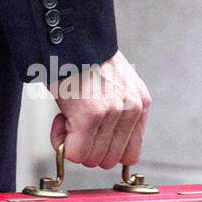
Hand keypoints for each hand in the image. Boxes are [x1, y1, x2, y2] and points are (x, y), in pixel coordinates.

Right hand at [51, 51, 150, 170]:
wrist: (70, 40)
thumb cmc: (86, 64)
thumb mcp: (117, 88)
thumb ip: (120, 119)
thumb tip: (104, 156)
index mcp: (141, 104)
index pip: (130, 155)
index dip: (105, 151)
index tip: (93, 137)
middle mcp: (132, 108)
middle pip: (107, 161)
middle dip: (87, 148)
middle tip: (77, 123)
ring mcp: (113, 113)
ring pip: (90, 159)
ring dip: (72, 143)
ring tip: (69, 116)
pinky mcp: (91, 116)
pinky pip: (74, 153)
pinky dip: (60, 142)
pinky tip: (61, 119)